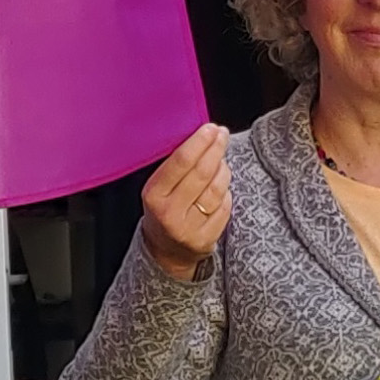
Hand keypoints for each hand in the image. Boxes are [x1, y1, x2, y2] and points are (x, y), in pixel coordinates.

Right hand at [140, 124, 231, 281]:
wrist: (166, 250)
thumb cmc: (164, 209)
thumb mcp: (158, 187)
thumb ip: (175, 165)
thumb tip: (200, 135)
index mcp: (154, 195)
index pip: (181, 162)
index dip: (199, 142)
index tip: (211, 128)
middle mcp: (170, 213)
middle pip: (202, 173)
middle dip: (215, 149)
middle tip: (222, 135)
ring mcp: (190, 228)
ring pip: (217, 189)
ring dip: (223, 169)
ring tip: (221, 159)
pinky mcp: (206, 239)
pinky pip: (225, 206)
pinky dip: (226, 192)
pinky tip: (221, 185)